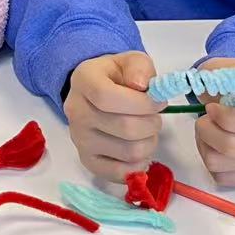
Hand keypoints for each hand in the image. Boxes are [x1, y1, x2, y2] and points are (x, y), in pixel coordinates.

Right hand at [65, 52, 164, 182]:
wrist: (95, 92)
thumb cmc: (117, 76)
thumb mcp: (131, 61)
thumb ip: (140, 67)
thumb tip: (141, 86)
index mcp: (83, 81)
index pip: (108, 98)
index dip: (142, 103)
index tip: (158, 102)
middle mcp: (75, 111)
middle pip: (124, 128)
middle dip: (152, 124)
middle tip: (155, 117)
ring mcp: (79, 139)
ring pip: (128, 152)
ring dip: (149, 143)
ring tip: (147, 132)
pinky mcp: (87, 160)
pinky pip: (120, 173)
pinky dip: (139, 164)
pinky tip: (139, 149)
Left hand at [193, 58, 234, 187]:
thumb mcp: (232, 68)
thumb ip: (215, 73)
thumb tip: (199, 83)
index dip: (216, 116)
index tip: (211, 108)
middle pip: (228, 147)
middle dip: (206, 131)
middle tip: (207, 121)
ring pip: (218, 165)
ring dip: (205, 147)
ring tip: (211, 134)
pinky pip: (222, 178)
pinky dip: (213, 164)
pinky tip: (218, 148)